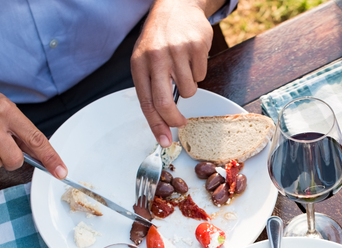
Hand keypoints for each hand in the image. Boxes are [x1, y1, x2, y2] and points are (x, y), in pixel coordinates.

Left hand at [131, 0, 211, 146]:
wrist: (177, 6)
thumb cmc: (160, 38)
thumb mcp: (146, 58)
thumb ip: (151, 85)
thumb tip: (161, 119)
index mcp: (139, 63)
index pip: (146, 102)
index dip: (155, 125)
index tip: (164, 141)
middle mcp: (155, 57)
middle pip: (165, 102)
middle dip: (174, 119)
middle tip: (180, 123)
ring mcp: (176, 52)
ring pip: (188, 90)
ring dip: (189, 86)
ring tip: (183, 68)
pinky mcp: (196, 47)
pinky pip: (201, 75)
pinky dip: (198, 72)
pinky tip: (191, 57)